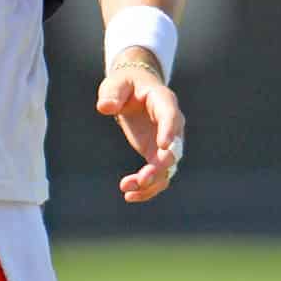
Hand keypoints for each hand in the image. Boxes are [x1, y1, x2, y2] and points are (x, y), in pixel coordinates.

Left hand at [99, 57, 184, 201]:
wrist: (134, 92)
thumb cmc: (126, 85)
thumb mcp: (117, 83)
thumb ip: (112, 94)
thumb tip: (105, 108)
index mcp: (164, 102)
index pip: (171, 117)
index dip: (169, 131)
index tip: (164, 146)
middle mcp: (172, 125)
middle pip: (174, 149)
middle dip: (161, 166)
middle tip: (142, 178)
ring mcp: (167, 143)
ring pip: (167, 168)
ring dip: (151, 182)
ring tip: (128, 191)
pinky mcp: (157, 156)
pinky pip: (158, 176)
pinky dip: (147, 188)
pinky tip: (129, 196)